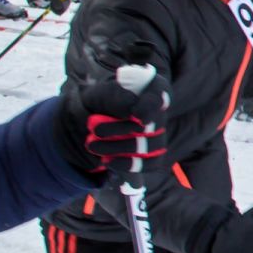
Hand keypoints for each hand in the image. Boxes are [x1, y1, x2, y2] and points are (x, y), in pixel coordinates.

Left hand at [54, 63, 170, 176]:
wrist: (92, 120)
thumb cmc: (99, 101)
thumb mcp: (100, 93)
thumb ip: (115, 96)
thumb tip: (131, 108)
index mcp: (151, 88)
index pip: (160, 94)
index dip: (150, 106)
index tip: (136, 115)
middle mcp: (159, 112)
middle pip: (151, 124)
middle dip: (119, 128)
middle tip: (93, 128)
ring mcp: (158, 135)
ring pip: (148, 146)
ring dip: (117, 147)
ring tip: (92, 145)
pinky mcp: (154, 155)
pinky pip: (150, 163)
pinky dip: (127, 164)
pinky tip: (106, 160)